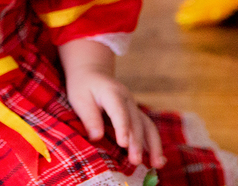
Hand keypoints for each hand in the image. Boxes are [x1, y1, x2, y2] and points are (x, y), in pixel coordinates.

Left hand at [58, 38, 165, 169]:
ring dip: (153, 145)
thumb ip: (89, 117)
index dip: (122, 127)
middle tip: (135, 161)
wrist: (93, 73)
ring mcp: (134, 106)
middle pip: (135, 121)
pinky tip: (158, 159)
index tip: (123, 144)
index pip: (119, 111)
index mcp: (112, 92)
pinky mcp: (136, 114)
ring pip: (147, 125)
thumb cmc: (84, 87)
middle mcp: (127, 99)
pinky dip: (154, 143)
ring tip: (157, 164)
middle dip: (137, 142)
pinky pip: (148, 128)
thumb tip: (96, 137)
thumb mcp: (79, 98)